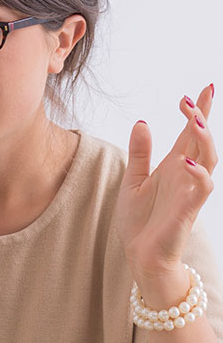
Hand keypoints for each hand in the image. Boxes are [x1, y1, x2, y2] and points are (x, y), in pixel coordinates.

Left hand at [117, 84, 215, 290]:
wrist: (141, 255)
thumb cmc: (140, 220)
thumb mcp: (133, 180)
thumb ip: (140, 153)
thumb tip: (142, 122)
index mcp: (174, 167)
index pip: (190, 134)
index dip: (198, 111)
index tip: (204, 88)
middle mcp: (186, 175)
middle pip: (202, 141)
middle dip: (201, 118)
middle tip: (194, 98)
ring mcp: (190, 191)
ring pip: (209, 159)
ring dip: (203, 139)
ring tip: (194, 120)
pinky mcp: (188, 210)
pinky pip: (202, 188)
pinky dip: (198, 173)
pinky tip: (187, 161)